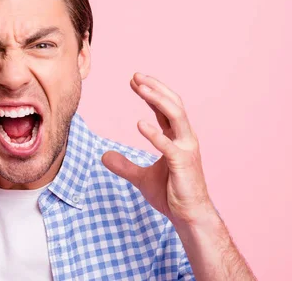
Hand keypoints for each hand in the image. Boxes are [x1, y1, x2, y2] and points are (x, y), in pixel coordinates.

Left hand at [102, 73, 214, 226]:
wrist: (188, 216)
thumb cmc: (171, 194)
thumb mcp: (141, 177)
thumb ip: (124, 165)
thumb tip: (104, 156)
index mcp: (177, 138)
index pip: (165, 108)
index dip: (151, 92)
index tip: (134, 80)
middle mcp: (184, 138)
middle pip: (173, 104)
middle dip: (155, 88)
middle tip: (135, 76)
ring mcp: (186, 149)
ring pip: (176, 115)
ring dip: (158, 99)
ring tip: (141, 87)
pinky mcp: (182, 163)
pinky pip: (168, 145)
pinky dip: (154, 134)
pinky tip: (139, 124)